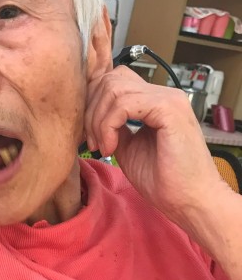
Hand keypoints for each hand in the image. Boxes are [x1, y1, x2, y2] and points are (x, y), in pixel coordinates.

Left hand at [84, 66, 228, 228]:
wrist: (190, 200)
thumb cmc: (164, 180)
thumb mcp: (128, 147)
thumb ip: (114, 126)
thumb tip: (93, 114)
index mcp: (156, 101)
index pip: (115, 80)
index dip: (93, 103)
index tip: (89, 135)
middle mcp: (163, 94)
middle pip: (111, 80)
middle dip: (91, 110)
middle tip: (92, 142)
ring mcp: (168, 99)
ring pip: (114, 89)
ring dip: (98, 120)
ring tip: (102, 147)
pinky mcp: (168, 109)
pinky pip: (123, 104)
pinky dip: (108, 126)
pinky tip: (110, 148)